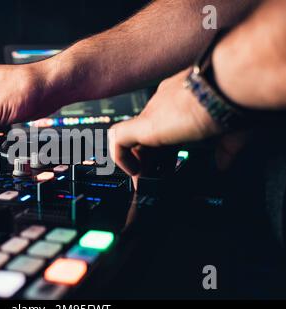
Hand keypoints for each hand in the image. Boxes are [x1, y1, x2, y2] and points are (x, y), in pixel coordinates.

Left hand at [108, 69, 246, 183]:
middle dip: (145, 158)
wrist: (232, 83)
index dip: (161, 148)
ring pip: (130, 137)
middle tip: (149, 178)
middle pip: (145, 134)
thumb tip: (222, 165)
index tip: (165, 165)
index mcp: (182, 100)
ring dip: (134, 160)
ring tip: (141, 179)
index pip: (163, 125)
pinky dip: (122, 159)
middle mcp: (164, 102)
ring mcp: (153, 111)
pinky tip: (135, 172)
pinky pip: (118, 141)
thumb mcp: (230, 131)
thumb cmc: (236, 100)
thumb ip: (224, 149)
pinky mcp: (145, 124)